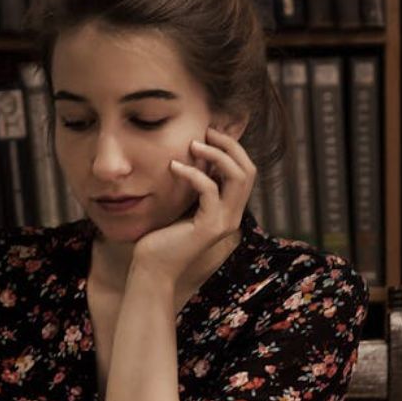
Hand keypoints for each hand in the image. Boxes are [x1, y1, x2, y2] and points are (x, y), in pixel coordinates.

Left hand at [132, 126, 256, 283]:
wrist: (153, 268)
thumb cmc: (163, 237)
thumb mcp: (184, 204)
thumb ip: (197, 184)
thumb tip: (196, 151)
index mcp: (230, 209)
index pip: (246, 171)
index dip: (232, 149)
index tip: (210, 133)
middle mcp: (233, 216)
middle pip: (248, 170)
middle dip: (230, 146)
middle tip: (207, 132)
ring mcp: (224, 222)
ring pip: (237, 177)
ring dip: (216, 155)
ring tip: (193, 144)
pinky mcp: (208, 227)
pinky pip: (209, 189)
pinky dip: (193, 173)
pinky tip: (173, 167)